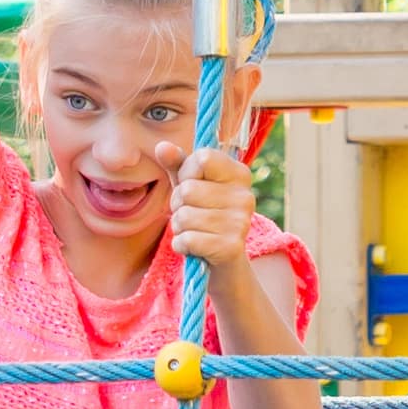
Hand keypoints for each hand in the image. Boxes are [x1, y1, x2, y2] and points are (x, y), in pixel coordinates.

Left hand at [171, 135, 258, 266]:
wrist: (225, 262)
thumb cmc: (204, 215)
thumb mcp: (190, 186)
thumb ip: (177, 165)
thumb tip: (161, 146)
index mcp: (240, 174)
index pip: (202, 157)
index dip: (187, 173)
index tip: (194, 185)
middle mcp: (245, 196)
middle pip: (187, 190)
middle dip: (178, 204)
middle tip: (192, 214)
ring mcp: (241, 223)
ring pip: (184, 216)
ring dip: (178, 227)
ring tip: (193, 231)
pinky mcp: (231, 247)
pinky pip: (187, 240)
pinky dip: (181, 245)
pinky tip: (194, 247)